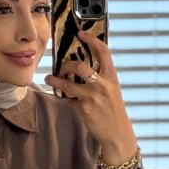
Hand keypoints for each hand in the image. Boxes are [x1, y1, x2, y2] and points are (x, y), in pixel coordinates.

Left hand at [44, 33, 137, 162]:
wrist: (118, 134)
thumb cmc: (114, 111)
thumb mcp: (113, 90)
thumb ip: (102, 78)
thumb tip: (82, 67)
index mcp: (112, 77)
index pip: (104, 52)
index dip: (92, 40)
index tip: (81, 34)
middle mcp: (103, 85)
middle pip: (80, 67)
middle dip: (67, 65)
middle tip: (62, 68)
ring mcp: (93, 98)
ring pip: (68, 84)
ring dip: (55, 80)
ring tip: (49, 78)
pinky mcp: (84, 110)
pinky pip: (69, 99)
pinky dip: (65, 97)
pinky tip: (63, 96)